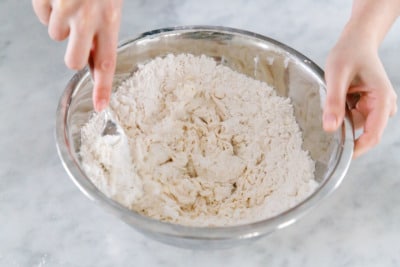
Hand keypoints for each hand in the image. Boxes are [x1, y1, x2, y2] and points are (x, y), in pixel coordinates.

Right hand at [32, 0, 122, 110]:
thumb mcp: (111, 3)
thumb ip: (102, 30)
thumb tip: (88, 58)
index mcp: (110, 20)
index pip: (106, 62)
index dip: (102, 88)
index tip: (100, 107)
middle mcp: (88, 18)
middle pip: (72, 61)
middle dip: (72, 53)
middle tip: (78, 34)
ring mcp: (65, 8)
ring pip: (54, 35)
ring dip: (60, 21)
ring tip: (70, 0)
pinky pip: (41, 15)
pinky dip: (47, 6)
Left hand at [323, 34, 396, 157]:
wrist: (356, 40)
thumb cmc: (348, 53)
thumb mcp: (336, 75)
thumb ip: (333, 102)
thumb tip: (330, 128)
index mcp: (382, 99)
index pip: (373, 135)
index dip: (357, 149)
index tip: (339, 156)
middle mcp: (383, 105)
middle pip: (363, 132)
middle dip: (345, 130)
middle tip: (329, 115)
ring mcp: (376, 106)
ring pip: (356, 125)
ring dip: (342, 117)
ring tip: (336, 95)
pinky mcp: (367, 105)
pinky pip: (352, 117)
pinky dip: (342, 112)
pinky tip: (339, 96)